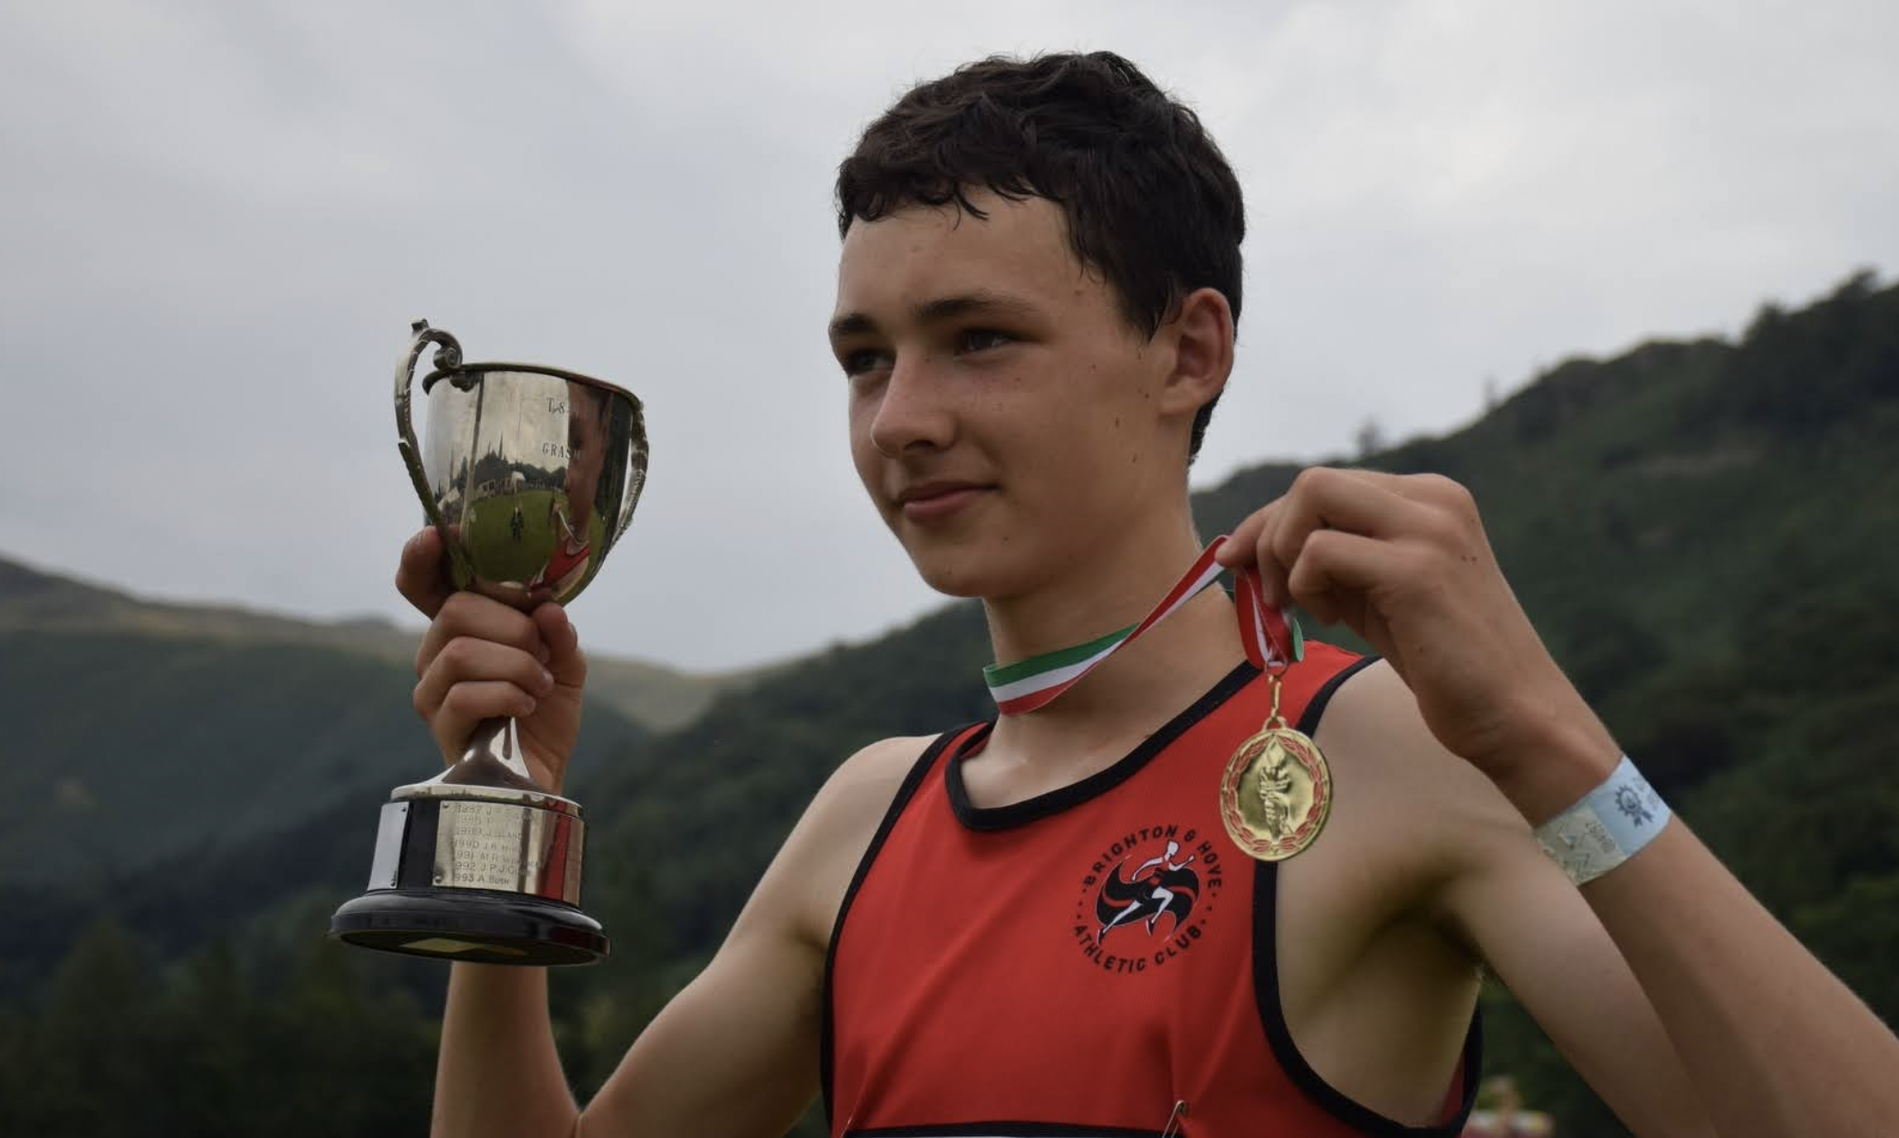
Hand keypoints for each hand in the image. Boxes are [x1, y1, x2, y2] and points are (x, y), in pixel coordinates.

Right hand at [397, 526, 587, 791]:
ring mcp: (431, 692)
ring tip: (540, 684)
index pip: (423, 584)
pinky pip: (463, 694)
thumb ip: (558, 633)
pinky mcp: (439, 726)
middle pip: (455, 610)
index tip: (436, 536)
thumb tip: (548, 609)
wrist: (543, 775)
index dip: (421, 557)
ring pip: (459, 651)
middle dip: (512, 626)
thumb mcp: (565, 664)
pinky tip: (528, 704)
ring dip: (516, 664)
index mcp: (460, 629)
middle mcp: (434, 655)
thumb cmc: (545, 714)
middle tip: (540, 652)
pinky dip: (508, 693)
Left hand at [1214, 468, 1617, 800]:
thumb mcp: (1381, 595)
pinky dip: (1304, 585)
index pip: (1325, 485)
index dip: (1269, 521)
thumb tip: (1252, 548)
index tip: (1239, 563)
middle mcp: (1434, 500)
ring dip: (1282, 555)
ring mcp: (1429, 529)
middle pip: (1311, 482)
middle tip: (1268, 595)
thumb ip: (1335, 562)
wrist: (1515, 715)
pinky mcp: (1416, 570)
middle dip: (1266, 534)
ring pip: (1310, 496)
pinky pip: (1320, 551)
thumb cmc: (1444, 662)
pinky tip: (1330, 620)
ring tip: (1303, 608)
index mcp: (1430, 499)